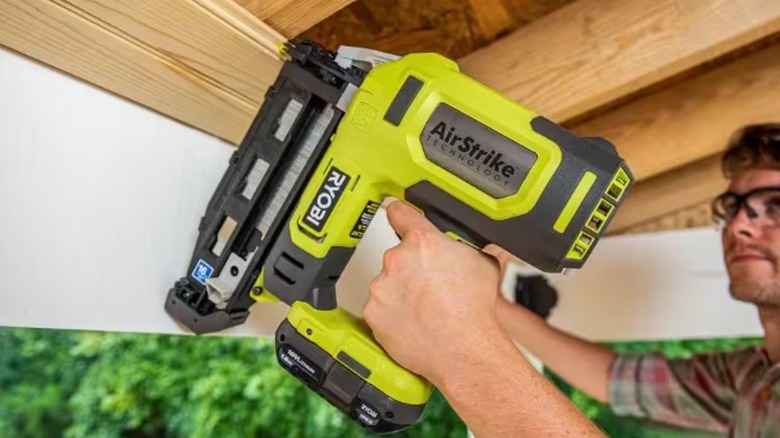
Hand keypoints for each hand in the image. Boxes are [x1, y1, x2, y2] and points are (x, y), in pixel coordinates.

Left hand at [362, 200, 503, 385]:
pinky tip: (413, 323)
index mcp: (423, 242)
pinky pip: (379, 310)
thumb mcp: (483, 264)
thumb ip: (465, 248)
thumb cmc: (474, 311)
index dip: (398, 212)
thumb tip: (469, 245)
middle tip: (431, 288)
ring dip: (400, 294)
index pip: (400, 213)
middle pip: (398, 257)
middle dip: (412, 269)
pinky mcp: (373, 313)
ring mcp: (382, 287)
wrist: (466, 350)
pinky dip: (392, 315)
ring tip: (425, 310)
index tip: (393, 211)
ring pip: (387, 285)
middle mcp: (398, 260)